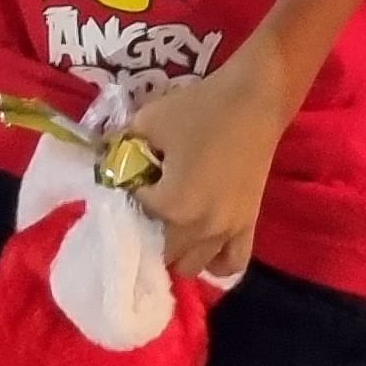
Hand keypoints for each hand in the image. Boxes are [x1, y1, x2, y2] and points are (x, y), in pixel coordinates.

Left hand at [126, 57, 291, 287]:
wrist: (254, 100)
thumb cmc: (201, 108)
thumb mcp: (150, 119)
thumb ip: (124, 144)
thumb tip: (110, 157)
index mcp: (172, 205)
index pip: (136, 212)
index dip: (128, 191)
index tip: (131, 174)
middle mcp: (199, 229)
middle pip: (161, 252)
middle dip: (148, 230)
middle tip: (149, 202)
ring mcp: (227, 232)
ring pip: (192, 266)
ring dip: (178, 251)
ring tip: (173, 224)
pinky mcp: (248, 225)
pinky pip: (231, 263)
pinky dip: (215, 261)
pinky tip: (205, 243)